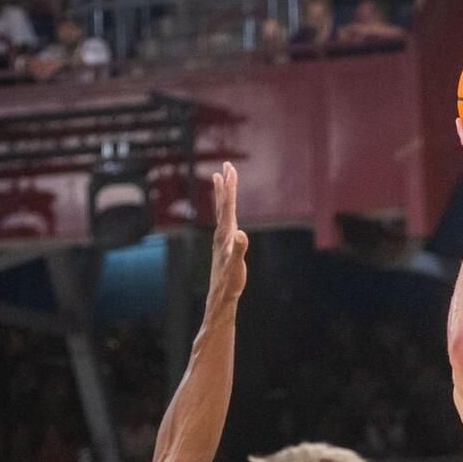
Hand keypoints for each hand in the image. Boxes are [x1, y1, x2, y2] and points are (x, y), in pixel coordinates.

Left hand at [209, 161, 248, 301]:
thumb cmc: (229, 282)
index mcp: (225, 234)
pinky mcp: (224, 244)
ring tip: (221, 179)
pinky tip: (229, 210)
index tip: (229, 170)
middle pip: (224, 204)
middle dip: (226, 184)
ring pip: (223, 211)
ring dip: (224, 194)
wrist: (220, 296)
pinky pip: (226, 220)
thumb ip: (239, 250)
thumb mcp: (237, 266)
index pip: (228, 206)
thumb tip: (242, 234)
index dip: (229, 187)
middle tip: (226, 165)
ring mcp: (222, 238)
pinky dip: (227, 209)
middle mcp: (221, 233)